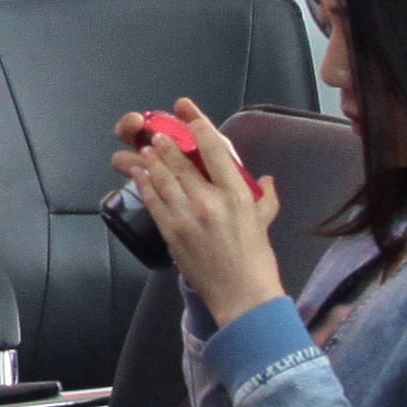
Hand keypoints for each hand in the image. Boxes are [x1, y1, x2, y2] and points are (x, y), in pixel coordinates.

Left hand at [110, 99, 287, 327]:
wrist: (242, 296)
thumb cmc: (256, 259)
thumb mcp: (264, 222)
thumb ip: (265, 197)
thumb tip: (267, 180)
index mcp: (237, 195)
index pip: (215, 150)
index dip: (198, 125)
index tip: (186, 111)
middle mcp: (211, 201)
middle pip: (181, 161)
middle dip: (165, 142)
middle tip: (156, 132)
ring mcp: (188, 216)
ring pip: (162, 177)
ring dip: (150, 159)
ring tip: (144, 149)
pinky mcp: (171, 231)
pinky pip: (153, 199)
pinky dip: (144, 182)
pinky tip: (138, 173)